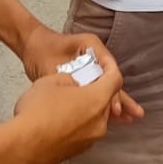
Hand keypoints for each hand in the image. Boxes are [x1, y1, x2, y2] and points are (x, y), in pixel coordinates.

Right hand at [10, 70, 121, 163]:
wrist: (23, 147)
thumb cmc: (37, 112)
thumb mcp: (50, 81)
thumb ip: (69, 80)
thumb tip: (73, 86)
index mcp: (97, 100)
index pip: (115, 80)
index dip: (110, 68)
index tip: (105, 64)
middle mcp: (100, 122)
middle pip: (106, 101)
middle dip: (96, 91)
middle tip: (81, 85)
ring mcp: (90, 140)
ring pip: (95, 119)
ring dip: (86, 110)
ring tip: (65, 104)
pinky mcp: (78, 152)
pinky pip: (84, 133)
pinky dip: (77, 125)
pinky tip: (58, 122)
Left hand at [18, 25, 144, 121]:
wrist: (30, 46)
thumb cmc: (40, 51)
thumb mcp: (52, 67)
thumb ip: (68, 83)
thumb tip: (81, 102)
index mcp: (91, 45)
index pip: (108, 70)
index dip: (112, 90)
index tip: (114, 107)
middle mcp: (95, 54)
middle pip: (109, 80)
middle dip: (119, 99)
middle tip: (130, 116)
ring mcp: (92, 65)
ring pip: (105, 86)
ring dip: (116, 102)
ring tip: (132, 118)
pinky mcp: (86, 74)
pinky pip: (96, 90)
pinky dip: (102, 102)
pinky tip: (115, 117)